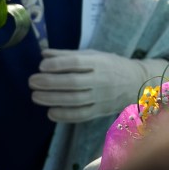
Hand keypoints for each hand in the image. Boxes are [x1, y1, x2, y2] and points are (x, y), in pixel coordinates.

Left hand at [28, 49, 168, 122]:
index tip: (41, 66)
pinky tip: (50, 112)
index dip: (58, 64)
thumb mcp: (94, 55)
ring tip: (35, 96)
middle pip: (73, 83)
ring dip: (52, 99)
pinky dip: (64, 115)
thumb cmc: (111, 65)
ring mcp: (101, 97)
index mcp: (100, 63)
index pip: (77, 63)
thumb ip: (68, 55)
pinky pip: (81, 115)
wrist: (136, 83)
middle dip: (49, 83)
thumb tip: (44, 54)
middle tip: (32, 81)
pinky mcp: (100, 111)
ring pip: (75, 100)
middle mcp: (101, 80)